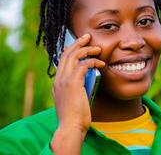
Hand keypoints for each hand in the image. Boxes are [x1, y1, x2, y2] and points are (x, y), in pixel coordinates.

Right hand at [51, 33, 104, 152]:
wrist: (70, 126)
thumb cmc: (75, 116)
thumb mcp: (73, 99)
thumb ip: (76, 89)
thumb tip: (87, 81)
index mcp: (58, 82)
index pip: (62, 60)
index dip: (71, 50)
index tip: (80, 44)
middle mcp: (59, 78)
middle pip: (67, 53)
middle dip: (78, 42)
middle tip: (87, 36)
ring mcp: (64, 80)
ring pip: (74, 56)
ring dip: (87, 49)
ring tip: (98, 48)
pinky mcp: (73, 82)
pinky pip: (84, 65)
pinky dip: (93, 62)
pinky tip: (101, 64)